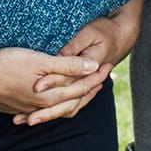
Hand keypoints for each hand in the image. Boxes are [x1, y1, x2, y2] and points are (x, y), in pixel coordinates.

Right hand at [0, 44, 101, 119]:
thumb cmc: (8, 64)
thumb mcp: (41, 61)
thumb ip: (68, 65)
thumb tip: (93, 66)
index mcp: (51, 96)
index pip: (81, 87)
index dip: (96, 76)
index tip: (108, 66)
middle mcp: (42, 107)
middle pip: (73, 101)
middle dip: (90, 89)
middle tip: (103, 78)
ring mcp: (28, 109)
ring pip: (58, 108)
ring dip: (73, 99)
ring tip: (83, 90)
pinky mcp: (17, 108)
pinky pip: (42, 111)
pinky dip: (55, 106)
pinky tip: (52, 102)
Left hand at [20, 0, 143, 126]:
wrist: (124, 33)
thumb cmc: (105, 30)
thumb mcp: (89, 33)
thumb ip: (73, 48)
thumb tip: (58, 57)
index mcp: (88, 69)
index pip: (67, 80)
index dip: (49, 85)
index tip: (34, 89)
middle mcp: (86, 81)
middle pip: (65, 100)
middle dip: (45, 111)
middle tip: (26, 118)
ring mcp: (85, 85)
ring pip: (67, 106)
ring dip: (47, 114)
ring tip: (27, 120)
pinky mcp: (82, 83)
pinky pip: (69, 103)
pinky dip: (54, 110)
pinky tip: (37, 112)